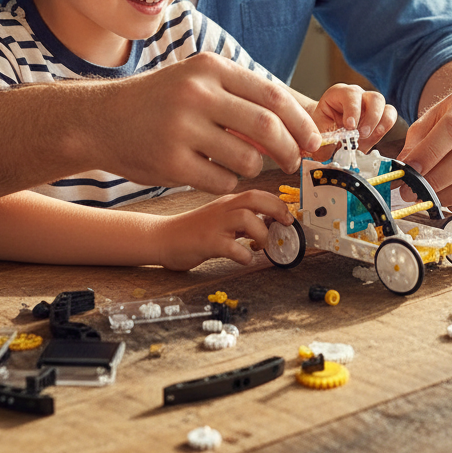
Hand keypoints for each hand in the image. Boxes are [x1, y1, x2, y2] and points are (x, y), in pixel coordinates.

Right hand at [99, 54, 320, 193]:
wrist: (102, 119)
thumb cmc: (161, 101)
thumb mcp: (198, 80)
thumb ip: (241, 96)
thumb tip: (295, 125)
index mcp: (210, 68)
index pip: (273, 96)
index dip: (300, 122)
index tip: (312, 140)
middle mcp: (197, 94)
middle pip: (266, 126)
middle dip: (289, 148)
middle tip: (294, 160)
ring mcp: (181, 128)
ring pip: (247, 158)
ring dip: (255, 167)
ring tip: (244, 162)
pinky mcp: (170, 162)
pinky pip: (221, 180)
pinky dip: (228, 181)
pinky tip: (215, 172)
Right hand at [156, 189, 292, 270]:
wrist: (162, 238)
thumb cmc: (193, 230)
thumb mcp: (221, 219)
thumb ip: (243, 221)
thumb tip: (269, 225)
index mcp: (228, 202)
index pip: (258, 194)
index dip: (278, 203)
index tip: (288, 217)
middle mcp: (223, 209)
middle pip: (255, 199)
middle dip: (277, 209)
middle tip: (286, 225)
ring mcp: (215, 225)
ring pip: (246, 218)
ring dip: (261, 233)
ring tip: (262, 245)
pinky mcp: (207, 242)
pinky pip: (231, 247)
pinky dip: (244, 255)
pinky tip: (244, 258)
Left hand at [309, 83, 397, 152]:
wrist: (324, 132)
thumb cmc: (321, 129)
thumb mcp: (317, 134)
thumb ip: (324, 143)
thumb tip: (331, 151)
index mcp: (340, 94)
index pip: (351, 94)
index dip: (352, 109)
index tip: (350, 126)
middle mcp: (359, 97)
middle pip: (374, 98)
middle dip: (371, 118)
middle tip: (361, 134)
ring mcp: (371, 107)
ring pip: (386, 108)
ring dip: (380, 125)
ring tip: (367, 138)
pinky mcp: (379, 118)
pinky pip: (390, 119)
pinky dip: (384, 131)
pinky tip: (372, 140)